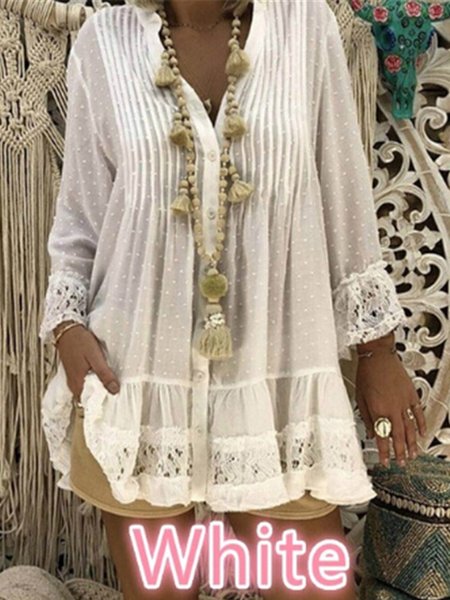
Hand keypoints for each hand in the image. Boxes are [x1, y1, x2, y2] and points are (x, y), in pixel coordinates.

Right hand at [54, 322, 119, 397]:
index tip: (114, 398)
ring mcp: (72, 378)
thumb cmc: (80, 342)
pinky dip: (93, 379)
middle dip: (102, 394)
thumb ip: (104, 375)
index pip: (90, 403)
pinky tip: (101, 374)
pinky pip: (85, 381)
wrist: (67, 329)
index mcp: (78, 384)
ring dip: (98, 386)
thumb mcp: (96, 358)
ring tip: (110, 381)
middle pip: (89, 397)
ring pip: (87, 389)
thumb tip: (114, 390)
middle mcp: (73, 384)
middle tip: (115, 389)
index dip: (103, 401)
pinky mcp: (74, 372)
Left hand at [355, 349, 425, 467]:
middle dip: (400, 452)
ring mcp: (404, 403)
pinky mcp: (411, 395)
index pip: (382, 438)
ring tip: (413, 455)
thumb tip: (370, 433)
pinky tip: (422, 434)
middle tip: (402, 463)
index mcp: (378, 411)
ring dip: (412, 443)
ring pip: (410, 428)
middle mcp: (392, 409)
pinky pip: (418, 413)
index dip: (384, 452)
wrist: (377, 356)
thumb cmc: (366, 374)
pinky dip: (421, 424)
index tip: (385, 462)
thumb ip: (366, 417)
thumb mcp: (360, 398)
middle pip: (398, 436)